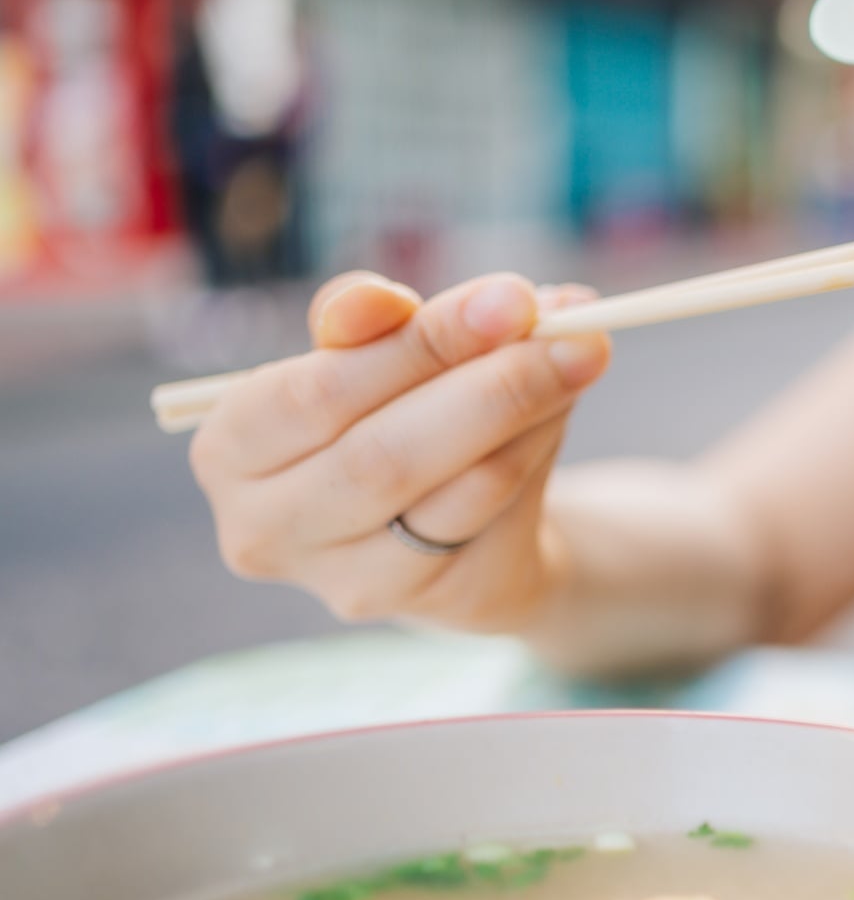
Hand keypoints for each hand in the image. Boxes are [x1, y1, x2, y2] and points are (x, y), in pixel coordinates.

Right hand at [189, 271, 610, 631]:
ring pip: (456, 488)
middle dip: (489, 383)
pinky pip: (496, 517)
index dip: (416, 343)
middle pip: (385, 454)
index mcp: (230, 448)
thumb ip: (383, 321)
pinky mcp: (433, 602)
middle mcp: (269, 529)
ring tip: (578, 356)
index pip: (317, 392)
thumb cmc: (397, 412)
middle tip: (571, 331)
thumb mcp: (375, 355)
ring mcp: (349, 582)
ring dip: (531, 412)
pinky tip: (561, 407)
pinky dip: (538, 449)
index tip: (510, 297)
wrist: (454, 519)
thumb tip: (453, 300)